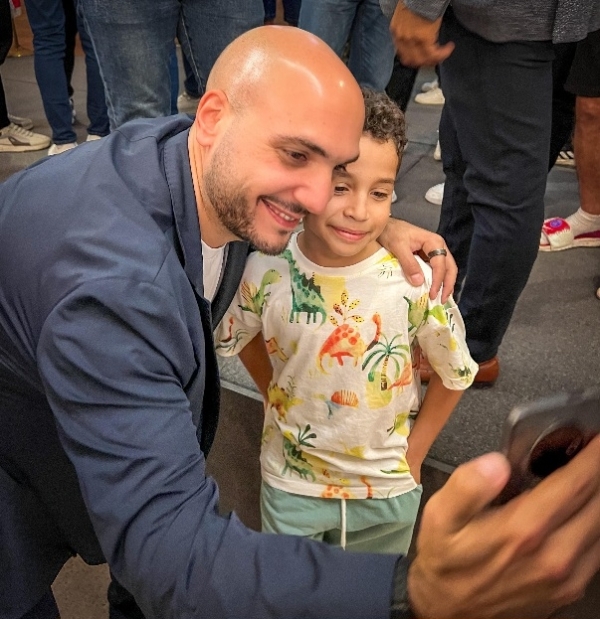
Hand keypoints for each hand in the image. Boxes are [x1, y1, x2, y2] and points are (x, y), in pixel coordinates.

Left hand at [379, 219, 456, 301]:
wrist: (386, 226)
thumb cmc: (392, 233)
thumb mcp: (398, 247)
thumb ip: (409, 264)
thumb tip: (419, 282)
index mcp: (434, 242)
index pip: (441, 264)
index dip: (438, 280)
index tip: (432, 294)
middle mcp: (438, 246)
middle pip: (449, 267)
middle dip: (448, 285)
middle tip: (442, 300)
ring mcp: (434, 252)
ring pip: (446, 269)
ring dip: (445, 284)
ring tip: (440, 298)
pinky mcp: (429, 256)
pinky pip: (437, 270)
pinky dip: (438, 281)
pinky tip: (434, 290)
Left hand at [390, 1, 453, 66]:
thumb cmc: (416, 0)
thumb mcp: (405, 15)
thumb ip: (407, 27)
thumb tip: (415, 34)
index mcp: (396, 32)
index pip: (402, 53)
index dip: (413, 58)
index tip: (422, 57)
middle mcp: (401, 39)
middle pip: (411, 60)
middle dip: (424, 62)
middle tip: (433, 60)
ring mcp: (412, 40)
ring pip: (422, 60)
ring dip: (433, 60)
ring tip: (442, 55)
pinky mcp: (424, 39)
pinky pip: (433, 54)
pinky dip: (442, 54)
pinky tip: (449, 48)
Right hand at [408, 439, 599, 617]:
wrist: (449, 612)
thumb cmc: (444, 559)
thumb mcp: (438, 516)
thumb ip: (466, 486)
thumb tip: (496, 462)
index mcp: (522, 530)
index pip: (574, 484)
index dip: (592, 456)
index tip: (596, 437)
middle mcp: (554, 554)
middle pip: (596, 502)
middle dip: (598, 470)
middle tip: (593, 449)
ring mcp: (566, 576)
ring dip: (599, 496)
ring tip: (589, 474)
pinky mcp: (570, 589)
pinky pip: (598, 549)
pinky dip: (597, 521)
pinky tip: (585, 508)